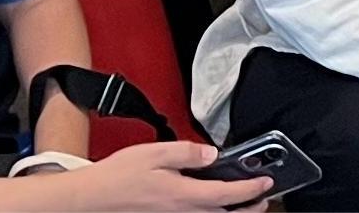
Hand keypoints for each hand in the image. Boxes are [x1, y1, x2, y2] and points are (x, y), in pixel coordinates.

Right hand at [70, 139, 270, 209]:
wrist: (91, 198)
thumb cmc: (118, 176)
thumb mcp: (155, 152)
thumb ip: (187, 152)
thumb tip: (211, 154)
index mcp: (182, 194)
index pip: (227, 194)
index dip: (251, 189)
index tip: (266, 182)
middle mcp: (181, 212)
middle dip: (249, 208)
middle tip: (264, 198)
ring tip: (246, 204)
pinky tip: (212, 205)